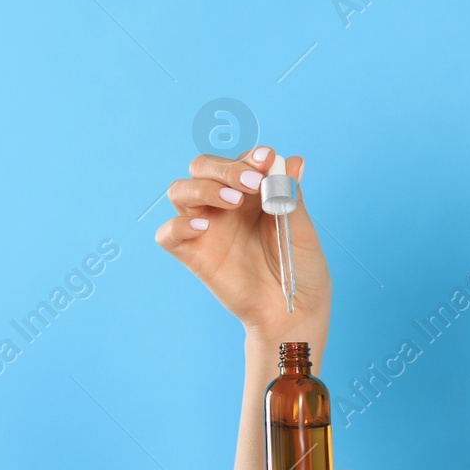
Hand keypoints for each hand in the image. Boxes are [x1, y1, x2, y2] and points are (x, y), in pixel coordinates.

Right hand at [154, 145, 331, 340]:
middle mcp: (224, 207)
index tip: (266, 160)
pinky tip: (204, 228)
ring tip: (234, 202)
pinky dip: (178, 225)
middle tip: (252, 184)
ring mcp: (206, 229)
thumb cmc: (302, 271)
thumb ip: (289, 195)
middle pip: (202, 167)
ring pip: (180, 190)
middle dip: (224, 167)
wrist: (294, 312)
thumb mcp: (301, 229)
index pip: (238, 161)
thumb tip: (290, 160)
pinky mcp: (194, 255)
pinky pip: (167, 234)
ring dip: (204, 188)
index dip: (248, 157)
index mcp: (251, 194)